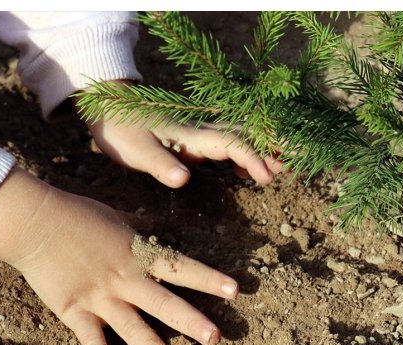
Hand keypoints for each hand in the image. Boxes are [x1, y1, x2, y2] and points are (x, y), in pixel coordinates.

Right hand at [0, 167, 238, 344]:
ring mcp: (101, 298)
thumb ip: (143, 228)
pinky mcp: (75, 311)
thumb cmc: (78, 215)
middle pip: (165, 304)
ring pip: (134, 330)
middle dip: (191, 322)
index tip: (234, 291)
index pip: (181, 269)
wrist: (35, 223)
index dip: (209, 280)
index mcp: (139, 254)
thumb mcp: (119, 218)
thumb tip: (162, 226)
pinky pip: (92, 341)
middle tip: (215, 338)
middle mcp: (125, 279)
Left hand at [83, 80, 282, 187]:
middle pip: (246, 135)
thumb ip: (160, 164)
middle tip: (293, 163)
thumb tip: (183, 179)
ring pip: (241, 136)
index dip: (251, 158)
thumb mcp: (135, 150)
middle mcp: (202, 130)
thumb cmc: (122, 130)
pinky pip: (230, 142)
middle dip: (271, 148)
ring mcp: (201, 132)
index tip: (266, 176)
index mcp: (191, 135)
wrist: (110, 107)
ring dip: (263, 148)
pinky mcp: (196, 137)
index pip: (231, 143)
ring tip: (284, 164)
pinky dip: (247, 152)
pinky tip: (247, 170)